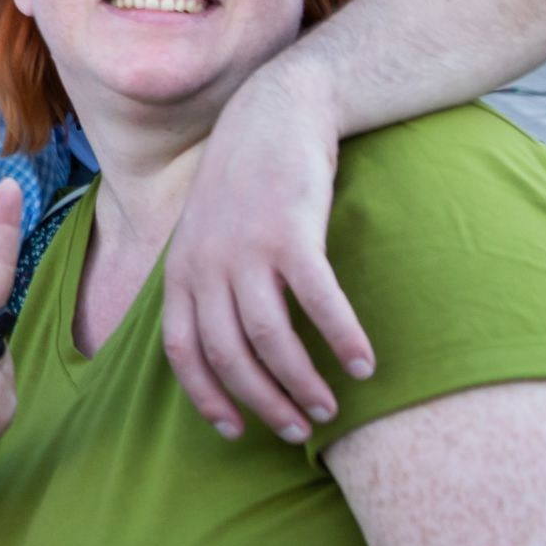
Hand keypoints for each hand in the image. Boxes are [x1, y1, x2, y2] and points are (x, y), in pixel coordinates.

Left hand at [160, 62, 366, 441]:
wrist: (274, 113)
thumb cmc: (246, 184)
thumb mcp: (208, 234)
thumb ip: (208, 284)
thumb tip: (227, 347)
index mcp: (182, 270)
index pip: (184, 351)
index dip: (208, 396)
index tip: (236, 432)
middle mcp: (205, 264)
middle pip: (229, 354)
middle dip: (263, 401)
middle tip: (297, 429)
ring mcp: (245, 249)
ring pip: (270, 337)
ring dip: (302, 382)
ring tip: (330, 408)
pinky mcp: (290, 233)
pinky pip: (318, 302)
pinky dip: (342, 338)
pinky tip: (364, 364)